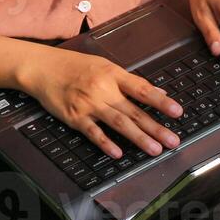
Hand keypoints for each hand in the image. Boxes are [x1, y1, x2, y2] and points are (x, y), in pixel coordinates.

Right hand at [19, 46, 182, 159]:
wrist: (42, 67)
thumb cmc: (74, 66)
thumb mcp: (104, 66)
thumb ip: (131, 81)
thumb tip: (158, 92)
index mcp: (113, 74)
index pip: (142, 89)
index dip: (161, 101)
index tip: (177, 112)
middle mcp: (103, 89)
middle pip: (134, 111)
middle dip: (156, 128)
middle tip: (173, 141)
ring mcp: (89, 104)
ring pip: (118, 123)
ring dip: (138, 138)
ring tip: (155, 150)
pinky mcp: (74, 117)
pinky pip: (93, 132)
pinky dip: (105, 143)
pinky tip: (118, 153)